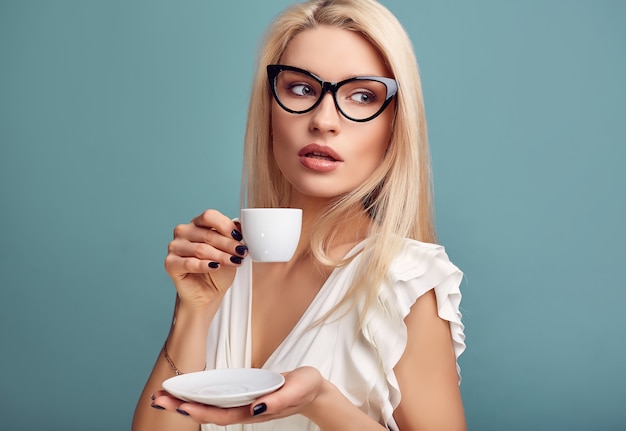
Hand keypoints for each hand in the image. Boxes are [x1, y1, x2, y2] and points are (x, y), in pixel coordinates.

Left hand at [151, 367, 324, 425]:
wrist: (313, 391)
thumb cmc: (306, 388)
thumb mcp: (297, 389)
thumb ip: (279, 399)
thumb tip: (257, 408)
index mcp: (255, 410)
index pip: (222, 414)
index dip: (200, 411)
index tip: (179, 405)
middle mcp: (245, 409)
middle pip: (208, 412)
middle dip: (182, 406)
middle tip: (158, 399)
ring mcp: (243, 403)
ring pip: (209, 405)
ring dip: (185, 401)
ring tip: (163, 396)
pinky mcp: (243, 394)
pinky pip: (216, 397)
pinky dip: (199, 394)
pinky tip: (185, 391)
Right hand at [165, 209, 246, 305]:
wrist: (208, 292)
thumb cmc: (218, 270)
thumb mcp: (230, 251)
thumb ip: (233, 236)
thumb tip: (240, 225)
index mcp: (197, 223)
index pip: (209, 216)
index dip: (226, 226)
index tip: (240, 237)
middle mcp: (183, 232)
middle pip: (207, 234)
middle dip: (228, 244)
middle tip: (241, 252)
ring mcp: (175, 247)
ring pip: (200, 249)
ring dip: (220, 256)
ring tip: (234, 262)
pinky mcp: (170, 263)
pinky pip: (189, 263)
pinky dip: (205, 265)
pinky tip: (215, 266)